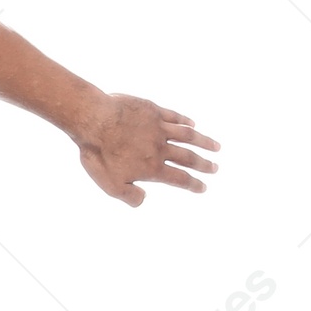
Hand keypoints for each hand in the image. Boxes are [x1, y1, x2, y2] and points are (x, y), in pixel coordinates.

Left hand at [73, 93, 219, 205]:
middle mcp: (161, 148)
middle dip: (203, 165)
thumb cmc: (99, 155)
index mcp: (153, 167)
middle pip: (188, 157)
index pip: (179, 179)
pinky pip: (174, 116)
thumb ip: (129, 196)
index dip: (193, 184)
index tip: (203, 187)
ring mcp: (158, 127)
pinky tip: (192, 124)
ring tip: (216, 147)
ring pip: (187, 136)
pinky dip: (185, 121)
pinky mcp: (152, 111)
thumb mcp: (110, 185)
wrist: (94, 121)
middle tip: (215, 168)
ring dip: (203, 142)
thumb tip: (144, 199)